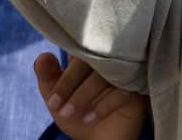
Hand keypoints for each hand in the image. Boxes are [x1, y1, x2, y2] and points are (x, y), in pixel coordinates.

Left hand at [34, 53, 148, 139]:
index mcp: (91, 56)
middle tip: (56, 106)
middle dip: (70, 84)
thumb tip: (41, 56)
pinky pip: (123, 90)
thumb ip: (47, 77)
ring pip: (106, 74)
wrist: (99, 139)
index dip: (64, 74)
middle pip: (92, 59)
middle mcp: (110, 60)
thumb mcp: (57, 97)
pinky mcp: (139, 88)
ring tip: (68, 114)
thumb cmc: (79, 112)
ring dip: (83, 96)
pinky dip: (103, 105)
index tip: (51, 100)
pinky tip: (89, 118)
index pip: (78, 51)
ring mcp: (126, 72)